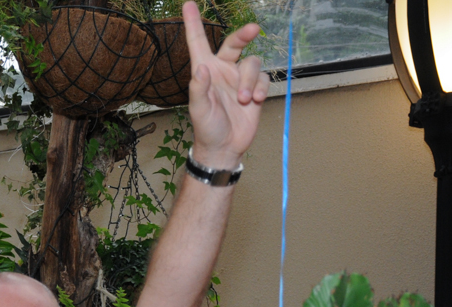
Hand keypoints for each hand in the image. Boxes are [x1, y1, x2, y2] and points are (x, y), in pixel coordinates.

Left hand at [184, 0, 268, 169]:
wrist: (225, 147)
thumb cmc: (206, 128)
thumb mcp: (199, 110)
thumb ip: (198, 89)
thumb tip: (201, 68)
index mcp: (205, 71)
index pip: (198, 43)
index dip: (193, 24)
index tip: (188, 4)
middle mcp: (223, 70)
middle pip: (236, 43)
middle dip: (245, 34)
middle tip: (253, 29)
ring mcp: (239, 79)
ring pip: (253, 63)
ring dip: (249, 80)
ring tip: (244, 100)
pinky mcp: (254, 89)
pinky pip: (263, 79)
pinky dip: (260, 88)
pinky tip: (253, 101)